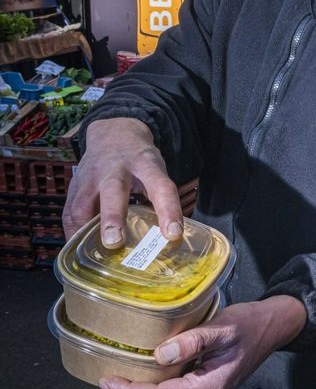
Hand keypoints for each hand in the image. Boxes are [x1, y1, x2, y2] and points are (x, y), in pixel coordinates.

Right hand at [63, 117, 183, 246]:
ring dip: (85, 230)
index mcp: (145, 165)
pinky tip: (77, 249)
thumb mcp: (156, 172)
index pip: (160, 186)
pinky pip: (69, 211)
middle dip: (112, 217)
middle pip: (113, 190)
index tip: (173, 234)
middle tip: (114, 241)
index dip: (168, 210)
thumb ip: (161, 200)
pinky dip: (73, 232)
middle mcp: (116, 168)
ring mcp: (91, 176)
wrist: (114, 134)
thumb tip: (170, 240)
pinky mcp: (75, 186)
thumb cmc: (140, 162)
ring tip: (90, 255)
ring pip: (83, 202)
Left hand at [97, 296, 307, 388]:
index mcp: (208, 388)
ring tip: (118, 372)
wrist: (273, 328)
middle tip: (105, 377)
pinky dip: (157, 382)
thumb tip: (160, 354)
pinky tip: (145, 368)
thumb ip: (193, 342)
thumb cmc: (249, 324)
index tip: (106, 382)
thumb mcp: (222, 328)